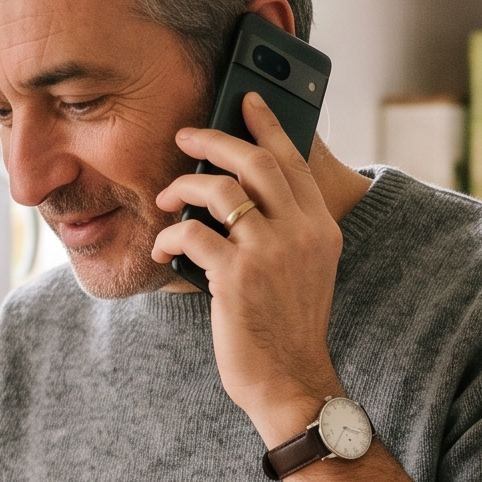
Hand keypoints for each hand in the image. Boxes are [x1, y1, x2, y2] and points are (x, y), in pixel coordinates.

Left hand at [152, 91, 343, 440]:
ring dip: (182, 187)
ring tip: (165, 199)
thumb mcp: (305, 271)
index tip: (246, 99)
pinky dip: (169, 235)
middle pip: (255, 161)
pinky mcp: (236, 276)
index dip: (266, 125)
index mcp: (321, 228)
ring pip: (219, 189)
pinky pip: (191, 232)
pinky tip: (160, 250)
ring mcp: (270, 253)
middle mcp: (301, 233)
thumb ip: (287, 230)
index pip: (293, 161)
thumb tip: (240, 191)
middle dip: (214, 139)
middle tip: (185, 136)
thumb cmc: (287, 328)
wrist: (290, 382)